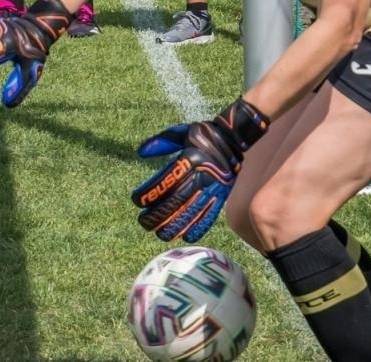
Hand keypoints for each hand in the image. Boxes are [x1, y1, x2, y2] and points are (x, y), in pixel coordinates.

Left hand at [131, 97, 268, 241]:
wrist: (233, 138)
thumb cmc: (202, 135)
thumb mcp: (181, 131)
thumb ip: (161, 142)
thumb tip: (141, 151)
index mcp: (190, 157)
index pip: (166, 180)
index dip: (150, 193)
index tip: (137, 200)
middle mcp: (202, 174)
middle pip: (177, 200)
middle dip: (158, 214)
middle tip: (144, 222)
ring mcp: (213, 187)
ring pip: (192, 211)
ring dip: (175, 226)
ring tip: (160, 234)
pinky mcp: (222, 196)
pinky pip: (210, 215)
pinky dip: (199, 228)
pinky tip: (186, 238)